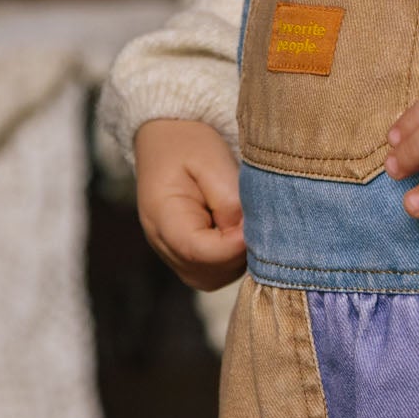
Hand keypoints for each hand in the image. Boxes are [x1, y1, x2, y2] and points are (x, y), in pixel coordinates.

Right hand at [135, 118, 247, 289]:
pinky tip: (240, 229)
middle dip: (239, 252)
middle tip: (255, 219)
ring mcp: (175, 255)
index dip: (234, 246)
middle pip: (208, 271)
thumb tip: (246, 235)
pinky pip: (216, 272)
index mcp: (163, 217)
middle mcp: (164, 244)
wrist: (167, 140)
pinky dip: (234, 258)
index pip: (198, 251)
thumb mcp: (211, 161)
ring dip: (238, 256)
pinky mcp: (189, 257)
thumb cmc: (189, 146)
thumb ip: (229, 201)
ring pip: (215, 277)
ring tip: (246, 221)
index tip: (255, 225)